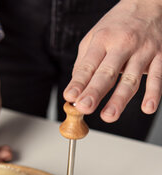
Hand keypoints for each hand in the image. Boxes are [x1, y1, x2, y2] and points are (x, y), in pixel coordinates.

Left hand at [64, 0, 161, 121]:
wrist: (149, 3)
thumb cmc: (118, 25)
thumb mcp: (94, 37)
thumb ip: (84, 63)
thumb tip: (75, 89)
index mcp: (102, 40)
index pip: (88, 65)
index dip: (78, 82)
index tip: (70, 96)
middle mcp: (122, 44)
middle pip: (107, 73)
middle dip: (94, 91)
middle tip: (84, 107)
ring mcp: (142, 51)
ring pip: (131, 79)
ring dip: (120, 99)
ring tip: (109, 116)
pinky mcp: (160, 57)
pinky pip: (157, 77)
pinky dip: (154, 93)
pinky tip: (148, 108)